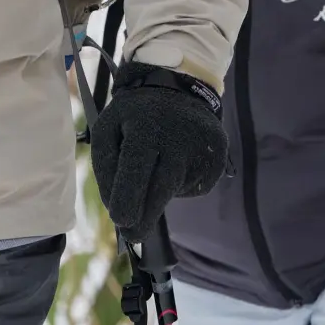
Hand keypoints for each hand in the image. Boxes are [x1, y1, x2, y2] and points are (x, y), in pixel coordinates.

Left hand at [91, 61, 226, 237]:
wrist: (179, 88)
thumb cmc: (134, 115)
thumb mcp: (108, 129)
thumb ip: (106, 168)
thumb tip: (118, 211)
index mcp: (145, 126)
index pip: (136, 167)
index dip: (128, 197)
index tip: (121, 221)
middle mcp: (178, 136)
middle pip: (161, 188)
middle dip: (145, 216)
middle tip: (134, 236)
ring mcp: (202, 147)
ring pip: (176, 190)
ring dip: (161, 193)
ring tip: (157, 164)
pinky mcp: (218, 157)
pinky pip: (194, 186)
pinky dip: (180, 185)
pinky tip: (177, 163)